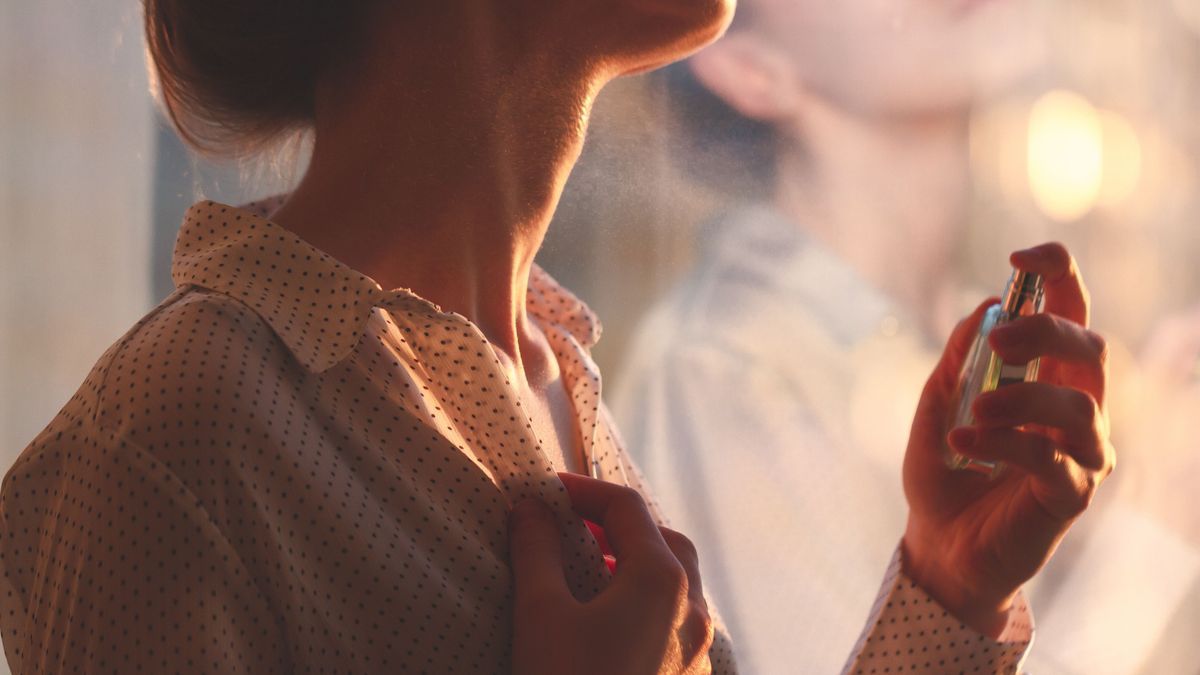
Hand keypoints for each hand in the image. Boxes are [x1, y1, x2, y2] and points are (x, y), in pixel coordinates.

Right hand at [509, 473, 713, 674]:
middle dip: (620, 526)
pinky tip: (609, 621)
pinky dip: (645, 605)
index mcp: (663, 581)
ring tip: (589, 573)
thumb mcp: (540, 613)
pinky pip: (675, 624)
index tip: (542, 492)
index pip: (627, 507)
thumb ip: (537, 549)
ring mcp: (696, 652)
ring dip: (635, 566)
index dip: (582, 490)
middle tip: (575, 528)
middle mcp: (693, 612)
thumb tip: (531, 507)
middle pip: (665, 543)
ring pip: (676, 587)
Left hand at [902, 243, 1115, 637]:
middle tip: (1000, 339)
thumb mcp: (937, 403)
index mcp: (1048, 376)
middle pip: (1092, 349)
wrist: (936, 544)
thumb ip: (959, 358)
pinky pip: (1053, 459)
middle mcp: (1076, 408)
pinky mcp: (1071, 495)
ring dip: (1024, 398)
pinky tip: (963, 443)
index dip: (1060, 274)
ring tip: (975, 410)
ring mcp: (1081, 454)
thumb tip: (984, 308)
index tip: (1023, 255)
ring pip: (1081, 407)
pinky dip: (1006, 443)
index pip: (1073, 312)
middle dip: (1048, 332)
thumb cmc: (944, 472)